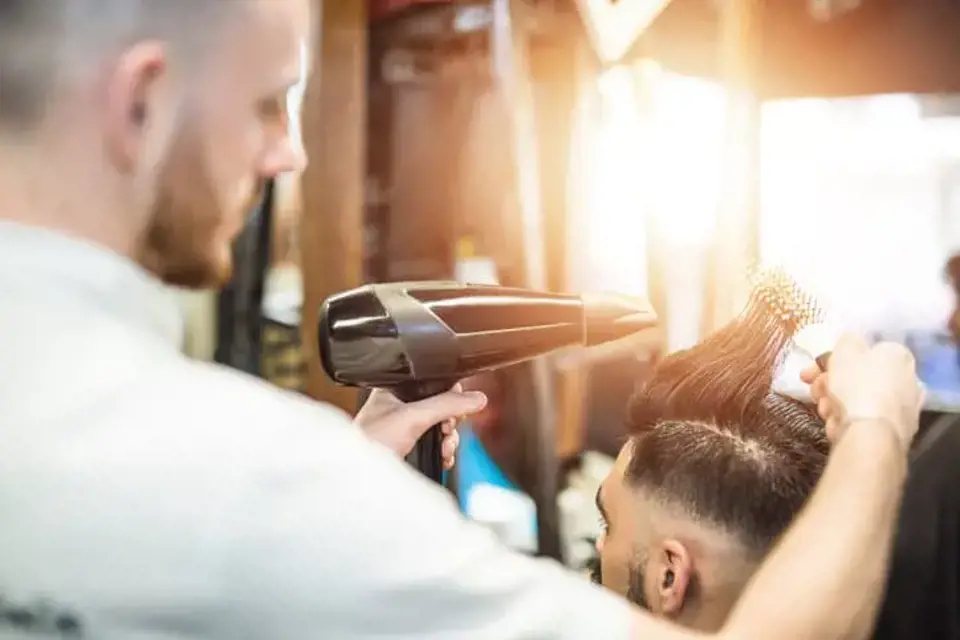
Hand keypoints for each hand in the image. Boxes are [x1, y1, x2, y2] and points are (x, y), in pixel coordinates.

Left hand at [354, 385, 487, 468]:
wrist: (360, 478)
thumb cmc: (370, 441)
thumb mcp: (413, 416)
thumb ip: (446, 404)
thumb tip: (476, 397)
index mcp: (394, 390)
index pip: (431, 383)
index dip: (448, 393)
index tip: (457, 404)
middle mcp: (399, 408)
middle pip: (440, 408)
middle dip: (451, 422)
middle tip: (447, 429)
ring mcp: (405, 431)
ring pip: (440, 429)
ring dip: (449, 439)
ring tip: (445, 447)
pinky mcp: (409, 450)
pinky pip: (436, 447)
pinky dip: (444, 452)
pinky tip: (443, 457)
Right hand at [799, 333, 923, 448]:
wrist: (870, 432)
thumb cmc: (857, 384)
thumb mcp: (845, 349)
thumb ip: (847, 340)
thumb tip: (851, 342)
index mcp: (897, 355)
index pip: (863, 351)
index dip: (833, 359)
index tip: (814, 369)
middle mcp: (906, 379)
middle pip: (858, 377)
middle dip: (829, 382)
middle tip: (814, 389)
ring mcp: (902, 408)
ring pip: (856, 400)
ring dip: (833, 402)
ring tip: (825, 410)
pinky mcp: (893, 431)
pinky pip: (862, 419)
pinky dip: (846, 420)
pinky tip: (836, 424)